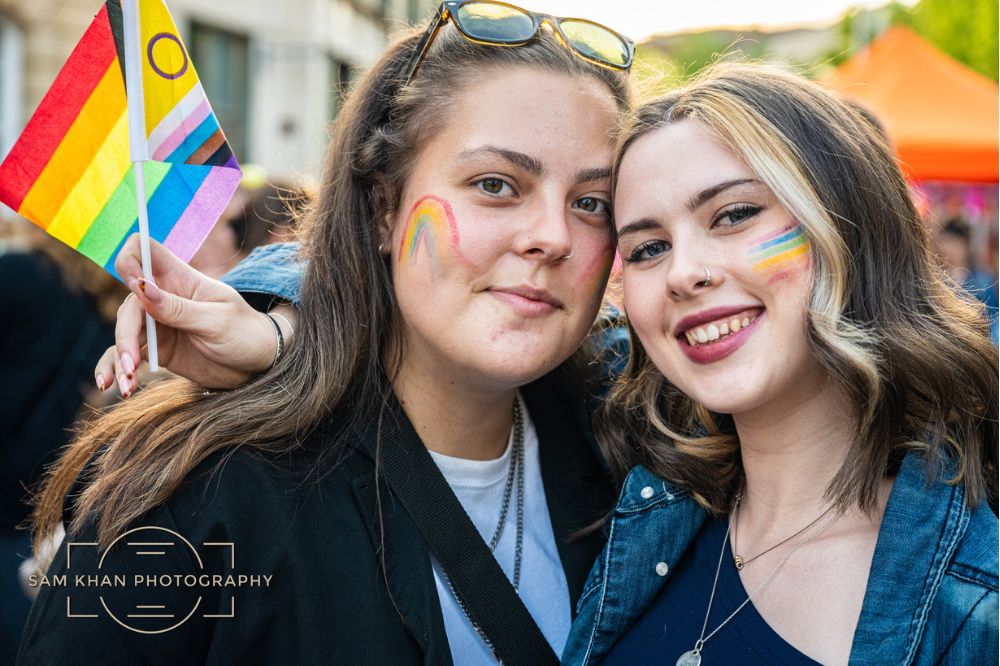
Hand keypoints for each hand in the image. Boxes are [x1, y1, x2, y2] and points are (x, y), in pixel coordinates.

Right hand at [94, 234, 292, 394]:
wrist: (258, 365)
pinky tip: (115, 386)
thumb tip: (140, 287)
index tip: (134, 286)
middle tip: (133, 365)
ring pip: (124, 332)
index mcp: (182, 279)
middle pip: (129, 303)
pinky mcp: (156, 349)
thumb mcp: (217, 322)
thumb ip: (179, 309)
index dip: (131, 260)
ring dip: (120, 359)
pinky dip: (117, 369)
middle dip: (125, 333)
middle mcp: (164, 297)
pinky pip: (127, 355)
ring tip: (125, 385)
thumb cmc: (245, 334)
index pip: (145, 250)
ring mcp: (158, 324)